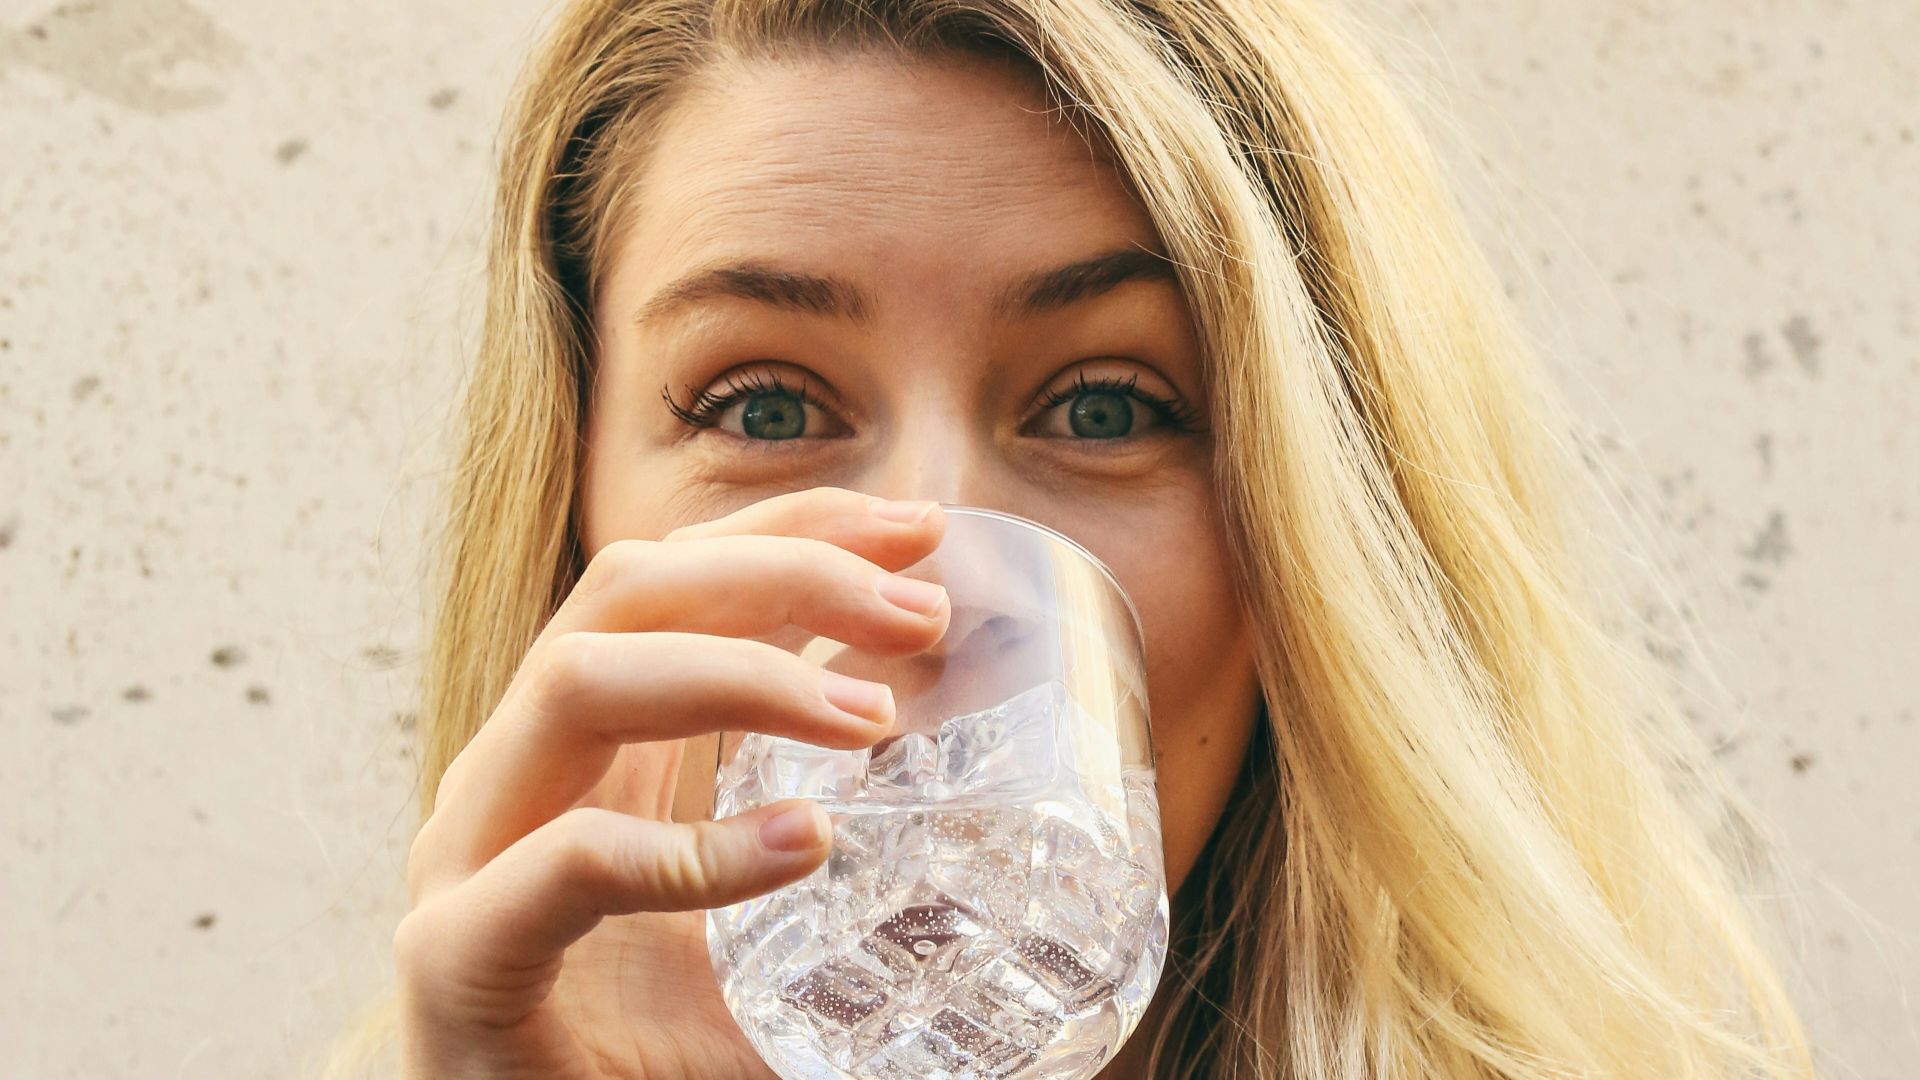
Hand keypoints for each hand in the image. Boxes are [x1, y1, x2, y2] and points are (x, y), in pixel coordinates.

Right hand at [394, 487, 949, 1078]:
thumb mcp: (747, 919)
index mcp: (581, 746)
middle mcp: (517, 771)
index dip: (792, 528)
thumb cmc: (633, 1047)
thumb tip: (982, 816)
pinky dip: (694, 850)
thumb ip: (815, 842)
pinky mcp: (456, 957)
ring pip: (578, 680)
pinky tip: (802, 845)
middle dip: (782, 571)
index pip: (677, 578)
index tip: (920, 528)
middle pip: (629, 591)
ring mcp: (470, 855)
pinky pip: (570, 865)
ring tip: (873, 717)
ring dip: (741, 673)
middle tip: (921, 612)